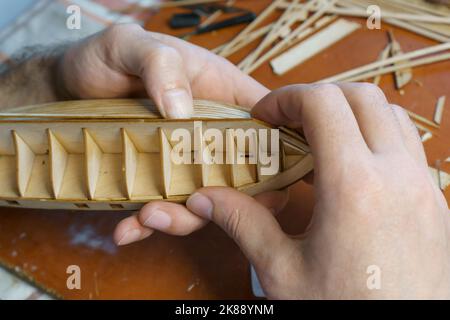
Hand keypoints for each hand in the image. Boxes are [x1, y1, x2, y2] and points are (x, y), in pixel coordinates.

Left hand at [71, 25, 273, 243]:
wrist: (64, 86)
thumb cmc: (106, 58)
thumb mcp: (131, 46)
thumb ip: (160, 65)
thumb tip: (181, 110)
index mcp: (223, 95)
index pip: (269, 127)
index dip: (279, 158)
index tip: (267, 187)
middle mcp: (211, 133)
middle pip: (242, 176)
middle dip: (226, 204)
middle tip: (191, 207)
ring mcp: (186, 160)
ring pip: (204, 201)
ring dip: (182, 219)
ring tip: (146, 217)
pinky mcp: (158, 178)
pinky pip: (162, 207)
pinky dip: (147, 224)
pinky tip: (127, 230)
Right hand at [183, 83, 449, 298]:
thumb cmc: (343, 312)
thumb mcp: (282, 270)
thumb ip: (243, 222)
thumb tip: (204, 199)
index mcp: (353, 187)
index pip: (322, 103)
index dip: (286, 98)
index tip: (265, 117)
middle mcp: (397, 177)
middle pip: (360, 96)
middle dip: (317, 99)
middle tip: (289, 124)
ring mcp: (424, 188)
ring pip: (391, 115)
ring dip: (351, 115)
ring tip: (320, 142)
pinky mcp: (436, 204)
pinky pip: (408, 147)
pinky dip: (376, 139)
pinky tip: (351, 170)